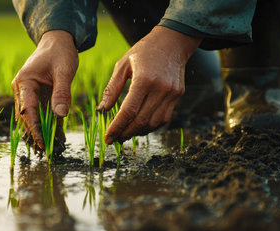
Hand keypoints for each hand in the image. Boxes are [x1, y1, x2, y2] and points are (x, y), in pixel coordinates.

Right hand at [11, 30, 77, 150]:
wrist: (58, 42)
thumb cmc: (60, 53)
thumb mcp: (64, 71)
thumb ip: (62, 92)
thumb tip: (60, 114)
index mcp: (24, 82)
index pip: (28, 110)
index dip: (35, 128)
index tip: (43, 143)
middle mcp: (22, 90)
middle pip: (27, 118)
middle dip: (36, 135)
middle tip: (48, 152)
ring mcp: (29, 95)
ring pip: (33, 120)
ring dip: (42, 134)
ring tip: (54, 150)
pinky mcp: (39, 98)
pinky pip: (43, 115)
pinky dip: (50, 127)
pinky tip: (59, 139)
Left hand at [97, 26, 201, 143]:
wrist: (173, 42)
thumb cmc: (144, 52)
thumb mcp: (122, 65)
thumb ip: (112, 88)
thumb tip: (101, 110)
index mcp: (144, 79)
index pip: (129, 111)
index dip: (117, 127)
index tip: (108, 137)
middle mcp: (160, 89)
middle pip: (141, 121)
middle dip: (125, 133)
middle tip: (114, 139)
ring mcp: (171, 93)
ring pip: (153, 123)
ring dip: (138, 132)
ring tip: (125, 134)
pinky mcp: (177, 96)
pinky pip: (164, 119)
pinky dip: (151, 126)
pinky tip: (140, 126)